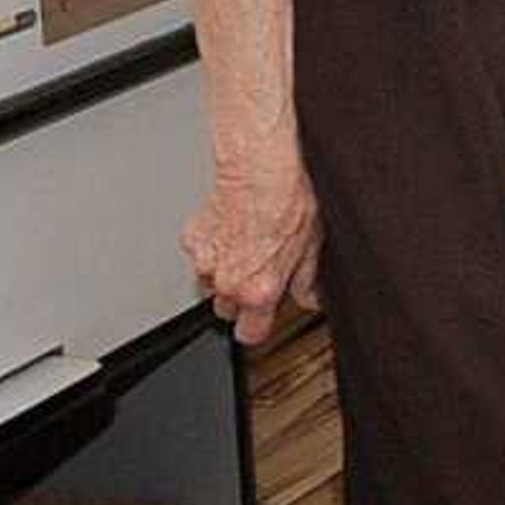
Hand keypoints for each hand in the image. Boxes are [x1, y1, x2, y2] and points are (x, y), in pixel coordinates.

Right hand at [184, 154, 320, 346]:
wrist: (262, 169)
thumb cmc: (290, 203)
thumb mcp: (313, 247)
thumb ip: (307, 281)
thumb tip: (310, 298)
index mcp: (258, 290)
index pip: (250, 334)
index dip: (257, 327)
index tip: (262, 320)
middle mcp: (228, 282)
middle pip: (227, 309)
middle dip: (240, 298)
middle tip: (258, 274)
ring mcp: (205, 261)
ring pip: (210, 283)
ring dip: (223, 273)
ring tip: (246, 248)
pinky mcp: (192, 239)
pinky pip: (200, 254)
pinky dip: (212, 247)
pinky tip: (232, 229)